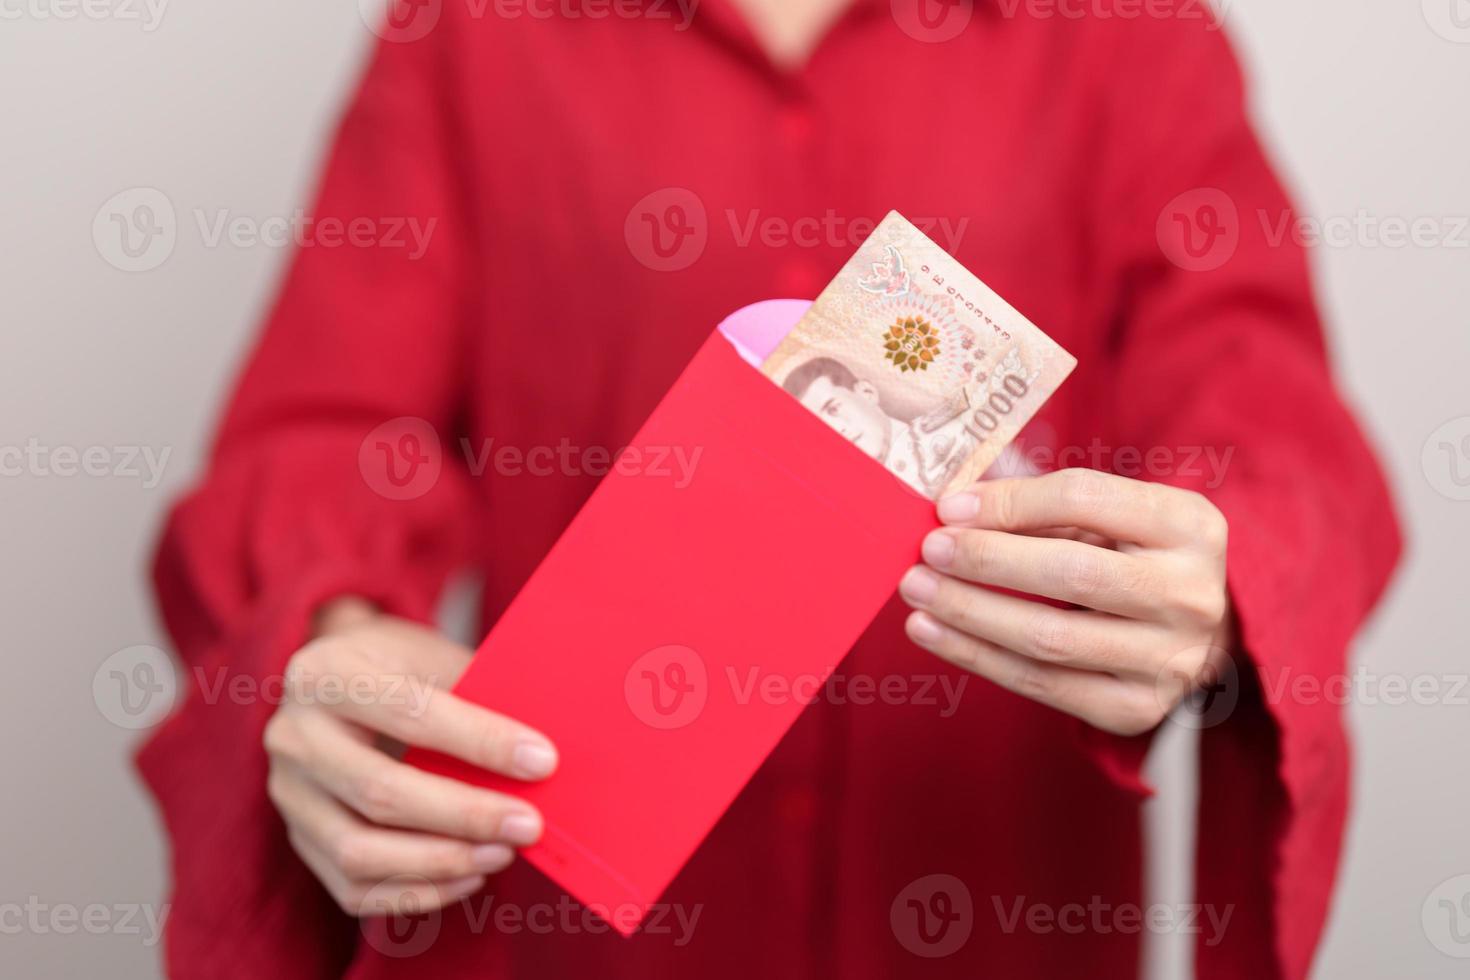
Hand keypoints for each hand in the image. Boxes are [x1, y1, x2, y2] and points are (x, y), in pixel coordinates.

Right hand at [264, 599, 558, 914]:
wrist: (341, 681)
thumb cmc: (400, 667)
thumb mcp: (429, 654)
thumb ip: (473, 694)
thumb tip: (539, 757)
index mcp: (324, 673)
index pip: (409, 713)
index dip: (480, 741)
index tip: (542, 761)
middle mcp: (292, 734)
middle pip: (380, 792)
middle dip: (466, 815)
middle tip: (529, 825)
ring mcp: (288, 793)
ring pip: (359, 851)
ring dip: (442, 861)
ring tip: (503, 853)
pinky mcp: (298, 839)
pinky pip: (354, 887)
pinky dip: (418, 892)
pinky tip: (470, 876)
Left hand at [899, 468, 1233, 735]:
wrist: (1194, 634)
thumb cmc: (1134, 557)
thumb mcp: (1112, 516)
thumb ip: (1045, 505)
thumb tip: (956, 509)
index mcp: (1190, 526)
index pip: (1086, 499)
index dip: (1010, 502)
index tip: (950, 507)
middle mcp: (1190, 595)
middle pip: (1072, 572)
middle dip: (987, 560)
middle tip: (928, 549)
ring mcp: (1170, 660)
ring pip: (1050, 636)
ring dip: (970, 611)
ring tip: (917, 590)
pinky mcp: (1137, 709)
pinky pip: (1041, 684)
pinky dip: (976, 656)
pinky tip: (932, 631)